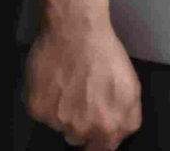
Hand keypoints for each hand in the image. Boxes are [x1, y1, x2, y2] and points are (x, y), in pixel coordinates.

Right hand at [24, 22, 141, 149]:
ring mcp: (59, 122)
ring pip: (58, 125)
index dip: (99, 139)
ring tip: (69, 82)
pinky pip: (40, 113)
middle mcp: (84, 129)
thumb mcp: (131, 86)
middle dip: (80, 122)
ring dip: (61, 110)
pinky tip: (54, 80)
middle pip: (78, 138)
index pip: (103, 149)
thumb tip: (118, 133)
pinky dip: (43, 99)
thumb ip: (128, 116)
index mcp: (111, 125)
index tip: (94, 130)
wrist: (76, 30)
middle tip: (81, 95)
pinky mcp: (38, 110)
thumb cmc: (104, 52)